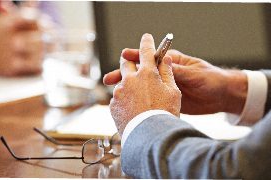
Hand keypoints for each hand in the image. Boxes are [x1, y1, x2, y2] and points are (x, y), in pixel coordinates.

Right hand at [104, 49, 246, 114]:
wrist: (221, 97)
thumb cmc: (211, 79)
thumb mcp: (194, 74)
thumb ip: (177, 71)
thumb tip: (161, 65)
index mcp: (171, 62)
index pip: (149, 56)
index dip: (136, 55)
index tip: (124, 55)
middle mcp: (164, 73)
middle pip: (140, 72)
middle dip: (124, 74)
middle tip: (110, 79)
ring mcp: (163, 86)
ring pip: (141, 87)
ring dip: (127, 90)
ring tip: (114, 94)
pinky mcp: (165, 98)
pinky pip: (148, 98)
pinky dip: (137, 101)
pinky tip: (127, 105)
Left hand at [109, 34, 180, 134]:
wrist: (149, 136)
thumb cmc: (165, 114)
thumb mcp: (173, 92)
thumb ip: (167, 73)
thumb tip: (165, 60)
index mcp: (147, 73)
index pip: (146, 51)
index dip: (147, 42)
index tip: (146, 37)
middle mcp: (130, 79)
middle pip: (125, 62)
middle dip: (127, 59)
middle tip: (131, 62)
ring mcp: (119, 92)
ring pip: (121, 83)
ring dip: (127, 85)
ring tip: (138, 99)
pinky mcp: (113, 104)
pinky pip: (118, 98)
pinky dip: (124, 100)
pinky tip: (133, 110)